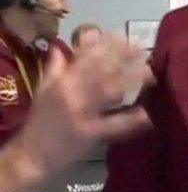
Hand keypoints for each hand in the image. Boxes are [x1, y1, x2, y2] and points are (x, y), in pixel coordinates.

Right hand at [16, 34, 152, 181]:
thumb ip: (55, 68)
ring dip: (132, 80)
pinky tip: (148, 115)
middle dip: (123, 57)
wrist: (32, 156)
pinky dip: (132, 120)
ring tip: (151, 73)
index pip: (85, 56)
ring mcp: (82, 113)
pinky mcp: (90, 134)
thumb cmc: (41, 122)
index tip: (124, 36)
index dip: (106, 44)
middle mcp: (72, 92)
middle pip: (101, 70)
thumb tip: (62, 46)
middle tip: (143, 49)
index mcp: (61, 81)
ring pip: (110, 91)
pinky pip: (114, 125)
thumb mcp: (44, 90)